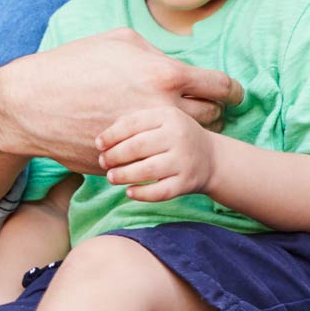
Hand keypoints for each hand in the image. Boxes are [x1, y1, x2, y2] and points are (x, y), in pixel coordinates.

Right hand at [0, 27, 242, 172]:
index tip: (235, 95)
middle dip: (213, 112)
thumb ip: (157, 51)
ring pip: (186, 142)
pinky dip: (154, 148)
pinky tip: (146, 138)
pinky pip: (154, 155)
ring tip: (180, 125)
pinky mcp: (128, 161)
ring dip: (188, 133)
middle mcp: (161, 110)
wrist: (31, 105)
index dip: (233, 91)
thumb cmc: (74, 64)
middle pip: (211, 118)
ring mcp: (145, 140)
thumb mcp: (120, 40)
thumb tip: (178, 63)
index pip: (221, 87)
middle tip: (209, 109)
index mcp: (165, 76)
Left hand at [96, 104, 219, 202]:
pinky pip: (160, 191)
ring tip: (111, 177)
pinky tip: (129, 192)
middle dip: (114, 156)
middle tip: (103, 162)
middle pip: (138, 147)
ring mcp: (184, 160)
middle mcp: (179, 136)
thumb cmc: (175, 138)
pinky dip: (141, 194)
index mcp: (169, 116)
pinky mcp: (187, 182)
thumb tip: (103, 139)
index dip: (112, 135)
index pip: (133, 124)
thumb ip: (135, 123)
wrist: (211, 158)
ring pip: (147, 170)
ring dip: (123, 175)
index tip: (99, 145)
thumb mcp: (162, 121)